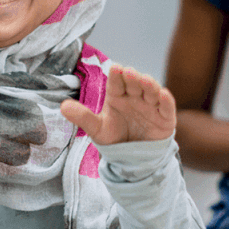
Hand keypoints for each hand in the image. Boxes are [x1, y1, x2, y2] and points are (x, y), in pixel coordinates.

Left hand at [60, 65, 175, 145]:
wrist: (133, 159)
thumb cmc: (115, 139)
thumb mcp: (97, 129)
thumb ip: (82, 117)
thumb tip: (62, 106)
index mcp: (117, 96)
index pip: (116, 82)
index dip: (117, 75)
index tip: (115, 69)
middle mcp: (135, 97)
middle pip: (135, 83)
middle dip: (132, 77)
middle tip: (128, 73)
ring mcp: (151, 106)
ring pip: (151, 91)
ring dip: (149, 84)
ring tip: (144, 80)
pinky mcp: (165, 118)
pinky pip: (167, 107)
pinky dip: (166, 100)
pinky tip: (163, 94)